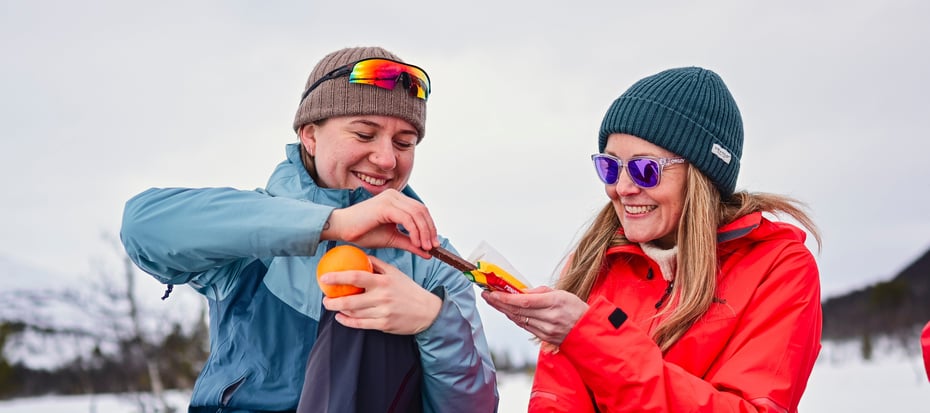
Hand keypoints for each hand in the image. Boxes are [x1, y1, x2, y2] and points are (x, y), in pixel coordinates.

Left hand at [320, 256, 441, 334]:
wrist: (427, 311)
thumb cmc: (408, 290)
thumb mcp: (395, 273)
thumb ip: (377, 264)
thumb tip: (360, 257)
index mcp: (384, 281)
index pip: (356, 277)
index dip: (337, 277)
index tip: (324, 278)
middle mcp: (382, 297)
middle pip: (350, 300)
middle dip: (332, 301)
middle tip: (324, 298)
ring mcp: (383, 312)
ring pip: (354, 313)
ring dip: (339, 310)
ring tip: (332, 306)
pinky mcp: (384, 325)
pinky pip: (360, 324)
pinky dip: (347, 321)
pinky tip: (340, 317)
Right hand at [323, 189, 437, 258]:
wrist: (341, 229)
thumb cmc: (363, 232)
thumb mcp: (392, 239)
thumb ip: (410, 243)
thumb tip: (428, 253)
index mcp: (397, 200)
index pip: (421, 211)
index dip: (430, 227)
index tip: (434, 244)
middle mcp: (395, 195)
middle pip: (422, 211)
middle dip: (430, 230)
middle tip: (433, 247)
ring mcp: (390, 198)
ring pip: (417, 214)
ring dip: (424, 232)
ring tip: (425, 248)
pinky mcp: (385, 206)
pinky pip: (407, 219)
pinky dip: (415, 232)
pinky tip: (416, 243)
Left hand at [482, 286, 587, 345]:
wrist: (588, 330)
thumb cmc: (576, 308)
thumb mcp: (561, 293)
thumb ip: (540, 292)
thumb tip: (521, 292)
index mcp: (554, 303)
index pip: (524, 301)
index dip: (505, 298)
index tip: (492, 293)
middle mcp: (549, 319)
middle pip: (517, 311)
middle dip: (499, 303)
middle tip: (486, 295)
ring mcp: (546, 330)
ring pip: (518, 320)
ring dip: (503, 311)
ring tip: (493, 301)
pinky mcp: (544, 338)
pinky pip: (524, 326)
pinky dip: (513, 318)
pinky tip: (506, 311)